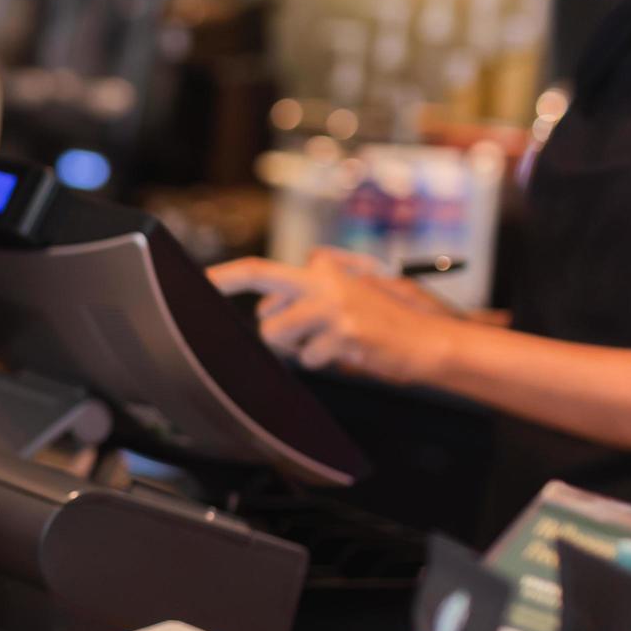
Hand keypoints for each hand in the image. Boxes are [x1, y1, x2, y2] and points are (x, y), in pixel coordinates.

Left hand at [207, 247, 453, 382]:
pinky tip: (349, 352)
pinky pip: (306, 358)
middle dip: (242, 293)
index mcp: (323, 270)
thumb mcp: (350, 295)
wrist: (429, 341)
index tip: (201, 280)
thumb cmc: (385, 323)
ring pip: (275, 333)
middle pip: (260, 282)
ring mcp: (332, 304)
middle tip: (236, 302)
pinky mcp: (342, 331)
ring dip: (295, 346)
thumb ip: (308, 296)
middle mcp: (323, 280)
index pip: (262, 268)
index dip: (227, 275)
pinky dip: (322, 361)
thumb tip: (266, 313)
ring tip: (329, 343)